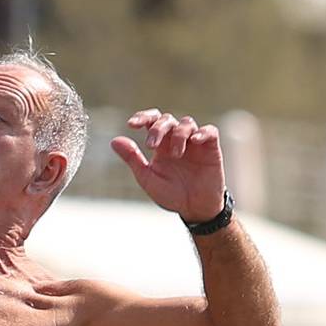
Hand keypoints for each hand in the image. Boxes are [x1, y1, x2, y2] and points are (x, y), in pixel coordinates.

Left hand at [110, 111, 227, 220]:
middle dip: (157, 128)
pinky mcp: (211, 149)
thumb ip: (132, 159)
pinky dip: (202, 132)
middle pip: (167, 120)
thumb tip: (114, 141)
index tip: (131, 124)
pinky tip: (194, 141)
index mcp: (160, 145)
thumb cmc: (171, 194)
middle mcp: (176, 140)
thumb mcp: (147, 177)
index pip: (151, 122)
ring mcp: (194, 143)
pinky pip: (210, 131)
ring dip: (178, 134)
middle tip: (151, 146)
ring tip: (176, 154)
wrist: (194, 208)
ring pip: (186, 123)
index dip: (142, 117)